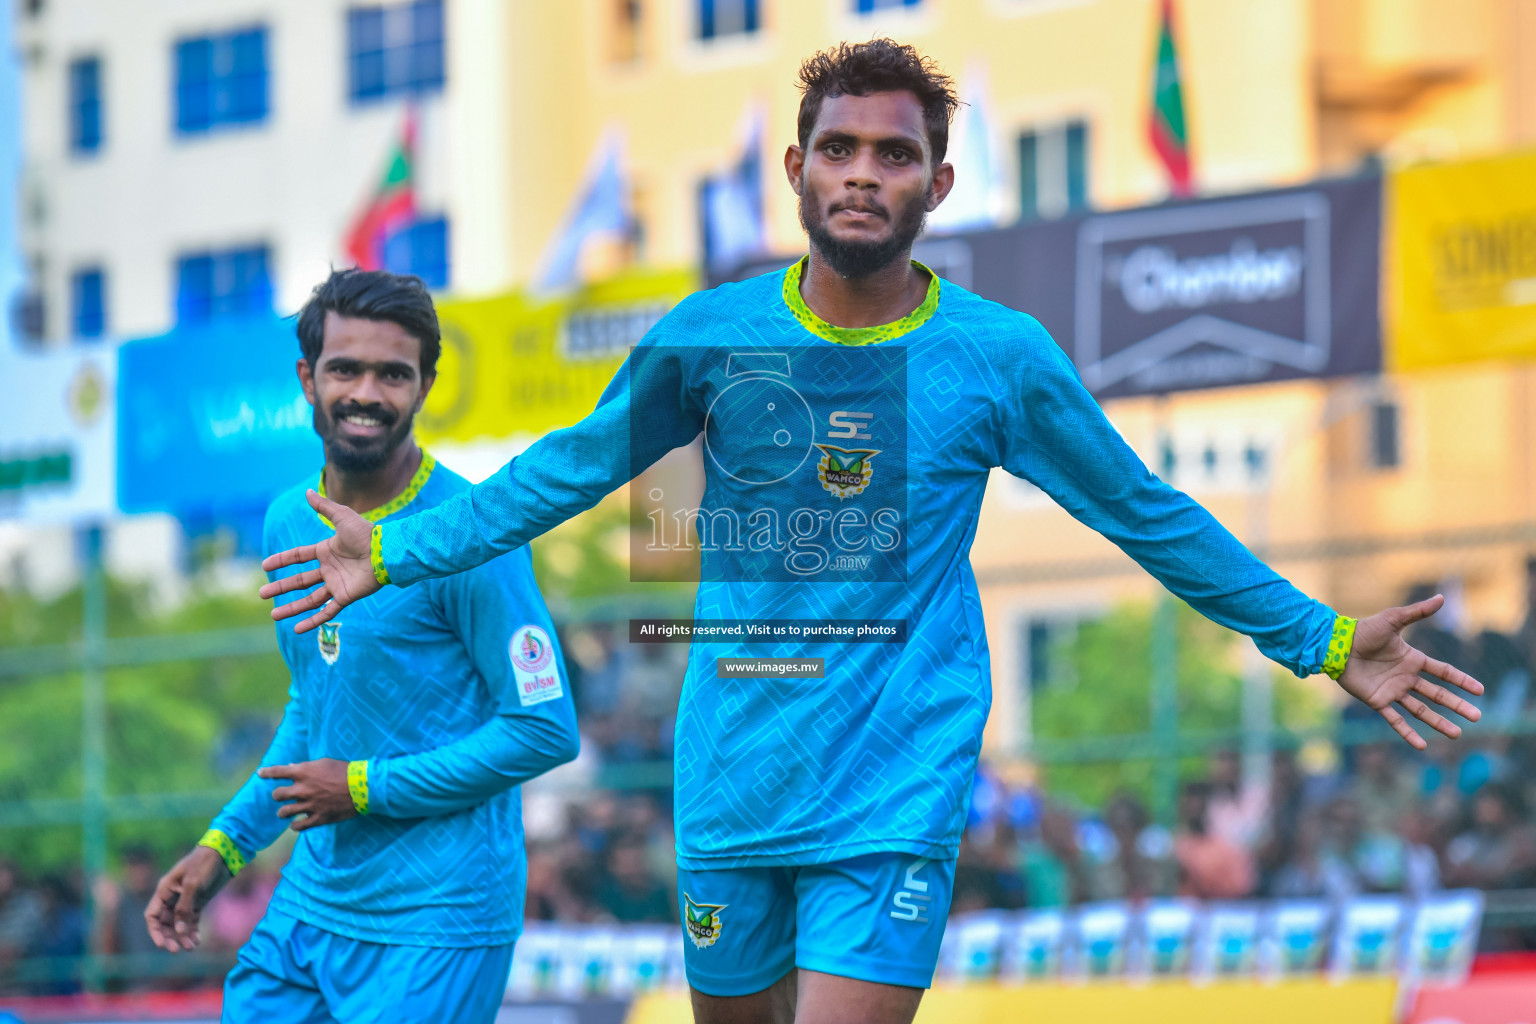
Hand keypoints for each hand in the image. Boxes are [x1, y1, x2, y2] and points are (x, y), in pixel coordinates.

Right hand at [145, 845, 228, 951]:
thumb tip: (179, 931)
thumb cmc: (205, 864)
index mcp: (164, 890)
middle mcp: (172, 897)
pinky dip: (193, 931)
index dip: (155, 932)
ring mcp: (185, 900)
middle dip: (169, 937)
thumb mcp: (193, 884)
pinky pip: (192, 920)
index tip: (162, 944)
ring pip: (179, 924)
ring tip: (191, 947)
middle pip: (165, 923)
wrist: (224, 853)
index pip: (152, 916)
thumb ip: (185, 908)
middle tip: (177, 950)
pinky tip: (197, 940)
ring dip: (182, 936)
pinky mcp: (198, 902)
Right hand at [259, 490, 379, 633]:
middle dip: (280, 587)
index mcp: (326, 551)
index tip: (265, 565)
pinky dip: (313, 621)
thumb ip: (324, 507)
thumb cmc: (366, 533)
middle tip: (261, 594)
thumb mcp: (342, 516)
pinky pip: (327, 611)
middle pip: (300, 581)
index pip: (299, 556)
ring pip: (309, 599)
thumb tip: (308, 492)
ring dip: (292, 608)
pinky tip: (297, 629)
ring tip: (273, 615)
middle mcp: (329, 569)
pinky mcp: (346, 596)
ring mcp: (337, 584)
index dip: (282, 560)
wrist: (384, 552)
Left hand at [259, 757, 357, 831]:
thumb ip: (306, 767)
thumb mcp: (324, 763)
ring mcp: (309, 805)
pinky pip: (298, 826)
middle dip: (278, 795)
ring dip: (283, 812)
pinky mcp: (318, 818)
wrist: (363, 786)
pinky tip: (295, 824)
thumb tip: (291, 767)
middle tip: (281, 796)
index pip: (278, 772)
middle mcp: (302, 789)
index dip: (267, 772)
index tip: (260, 773)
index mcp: (303, 772)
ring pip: (284, 812)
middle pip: (277, 795)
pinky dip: (295, 826)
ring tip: (284, 813)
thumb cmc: (345, 770)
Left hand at [1336, 594, 1483, 750]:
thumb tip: (1442, 597)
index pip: (1443, 673)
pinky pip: (1395, 720)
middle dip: (1457, 706)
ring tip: (1456, 734)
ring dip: (1438, 722)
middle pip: (1437, 695)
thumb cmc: (1363, 631)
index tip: (1480, 691)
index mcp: (1413, 660)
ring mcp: (1393, 691)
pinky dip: (1408, 733)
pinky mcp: (1377, 701)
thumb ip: (1417, 612)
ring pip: (1421, 710)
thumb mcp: (1393, 620)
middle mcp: (1406, 678)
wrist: (1336, 645)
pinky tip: (1422, 745)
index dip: (1461, 681)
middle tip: (1476, 717)